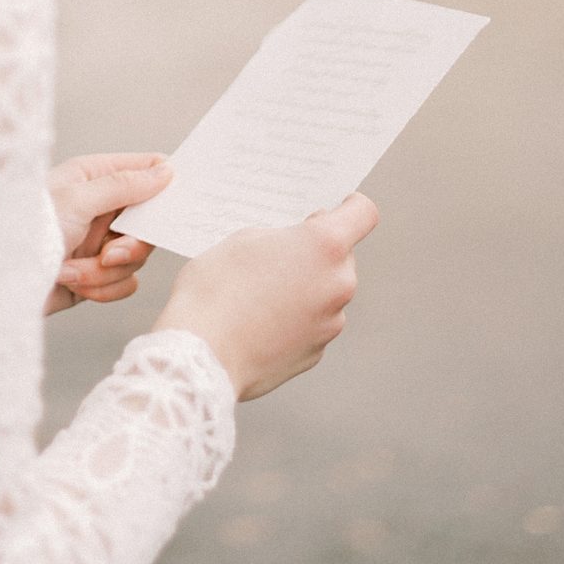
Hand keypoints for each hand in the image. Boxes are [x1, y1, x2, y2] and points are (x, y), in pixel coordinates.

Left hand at [45, 152, 172, 314]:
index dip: (166, 185)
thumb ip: (124, 185)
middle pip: (148, 225)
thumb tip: (165, 170)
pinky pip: (123, 284)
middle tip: (111, 253)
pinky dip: (100, 288)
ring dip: (104, 271)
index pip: (145, 172)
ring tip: (70, 271)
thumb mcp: (78, 199)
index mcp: (93, 178)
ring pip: (135, 259)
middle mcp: (98, 209)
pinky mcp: (93, 276)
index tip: (180, 202)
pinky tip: (71, 284)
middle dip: (130, 246)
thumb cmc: (25, 229)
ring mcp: (96, 244)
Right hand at [153, 193, 378, 399]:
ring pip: (326, 294)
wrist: (201, 356)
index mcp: (324, 245)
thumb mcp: (242, 241)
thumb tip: (292, 247)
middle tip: (278, 255)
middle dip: (316, 254)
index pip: (363, 214)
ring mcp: (331, 322)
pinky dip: (294, 320)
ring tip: (261, 295)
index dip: (349, 207)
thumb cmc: (214, 292)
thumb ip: (280, 237)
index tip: (336, 208)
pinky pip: (312, 325)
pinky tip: (260, 323)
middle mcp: (338, 283)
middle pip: (342, 257)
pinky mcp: (316, 352)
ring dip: (305, 289)